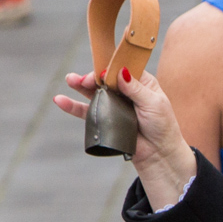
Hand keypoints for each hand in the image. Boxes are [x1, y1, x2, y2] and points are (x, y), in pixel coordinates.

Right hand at [54, 67, 197, 209]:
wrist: (159, 154)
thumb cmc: (162, 127)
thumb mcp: (154, 104)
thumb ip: (136, 89)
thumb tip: (120, 71)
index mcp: (141, 82)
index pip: (121, 68)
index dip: (110, 68)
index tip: (102, 73)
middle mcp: (126, 91)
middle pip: (104, 78)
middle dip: (93, 77)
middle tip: (85, 81)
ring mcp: (114, 105)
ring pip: (94, 92)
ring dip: (80, 85)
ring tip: (70, 80)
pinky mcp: (106, 119)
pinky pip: (86, 111)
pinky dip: (73, 106)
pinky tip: (60, 100)